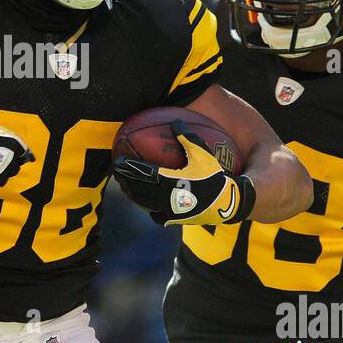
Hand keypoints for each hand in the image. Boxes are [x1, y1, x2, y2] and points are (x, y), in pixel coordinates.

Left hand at [112, 121, 255, 225]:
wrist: (227, 203)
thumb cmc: (215, 176)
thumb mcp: (203, 155)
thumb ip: (188, 138)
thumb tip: (176, 122)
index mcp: (171, 180)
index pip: (143, 173)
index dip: (129, 168)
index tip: (117, 162)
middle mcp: (166, 197)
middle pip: (138, 189)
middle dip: (125, 180)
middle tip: (116, 173)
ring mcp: (168, 210)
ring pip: (144, 202)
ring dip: (132, 194)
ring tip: (124, 186)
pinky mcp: (174, 219)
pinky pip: (155, 214)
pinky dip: (148, 208)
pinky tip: (145, 203)